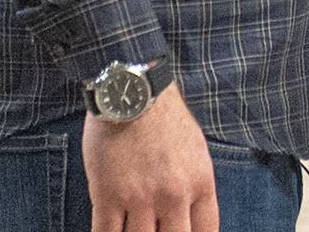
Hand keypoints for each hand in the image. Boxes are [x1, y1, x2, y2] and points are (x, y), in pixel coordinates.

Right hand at [81, 84, 217, 231]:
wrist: (131, 90)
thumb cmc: (163, 117)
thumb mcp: (195, 151)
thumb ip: (194, 187)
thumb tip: (188, 217)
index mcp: (200, 183)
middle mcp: (174, 195)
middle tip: (155, 228)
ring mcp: (140, 198)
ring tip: (133, 226)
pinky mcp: (108, 195)